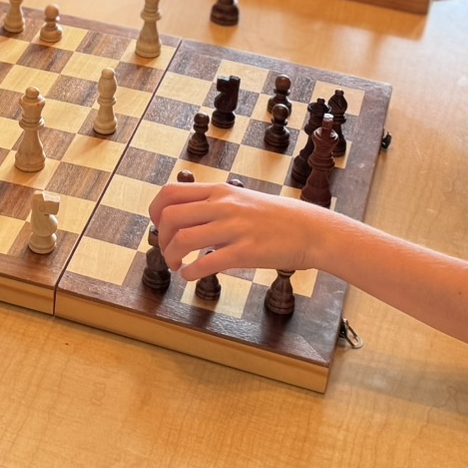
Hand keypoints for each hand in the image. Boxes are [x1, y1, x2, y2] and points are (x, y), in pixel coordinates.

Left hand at [148, 180, 332, 281]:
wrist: (311, 230)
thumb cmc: (275, 218)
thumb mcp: (241, 199)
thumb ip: (213, 206)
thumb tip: (186, 220)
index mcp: (220, 192)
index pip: (171, 192)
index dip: (155, 211)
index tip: (160, 227)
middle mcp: (223, 206)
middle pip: (170, 216)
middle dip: (161, 238)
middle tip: (168, 251)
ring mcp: (234, 228)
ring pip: (183, 239)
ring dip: (171, 256)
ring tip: (177, 265)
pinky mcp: (246, 252)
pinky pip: (206, 263)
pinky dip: (190, 273)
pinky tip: (190, 276)